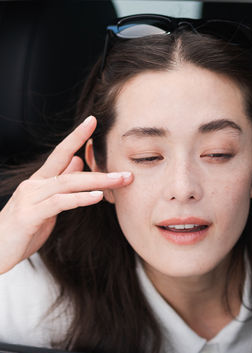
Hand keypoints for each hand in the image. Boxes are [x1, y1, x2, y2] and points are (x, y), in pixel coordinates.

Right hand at [0, 116, 132, 273]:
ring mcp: (30, 199)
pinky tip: (97, 196)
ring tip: (120, 180)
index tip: (92, 121)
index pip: (60, 154)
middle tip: (127, 170)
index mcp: (39, 182)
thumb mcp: (45, 205)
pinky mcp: (29, 215)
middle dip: (100, 168)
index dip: (76, 137)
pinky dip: (80, 198)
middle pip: (70, 168)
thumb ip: (61, 184)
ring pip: (68, 183)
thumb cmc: (23, 229)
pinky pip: (59, 203)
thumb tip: (78, 162)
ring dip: (97, 181)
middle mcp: (34, 186)